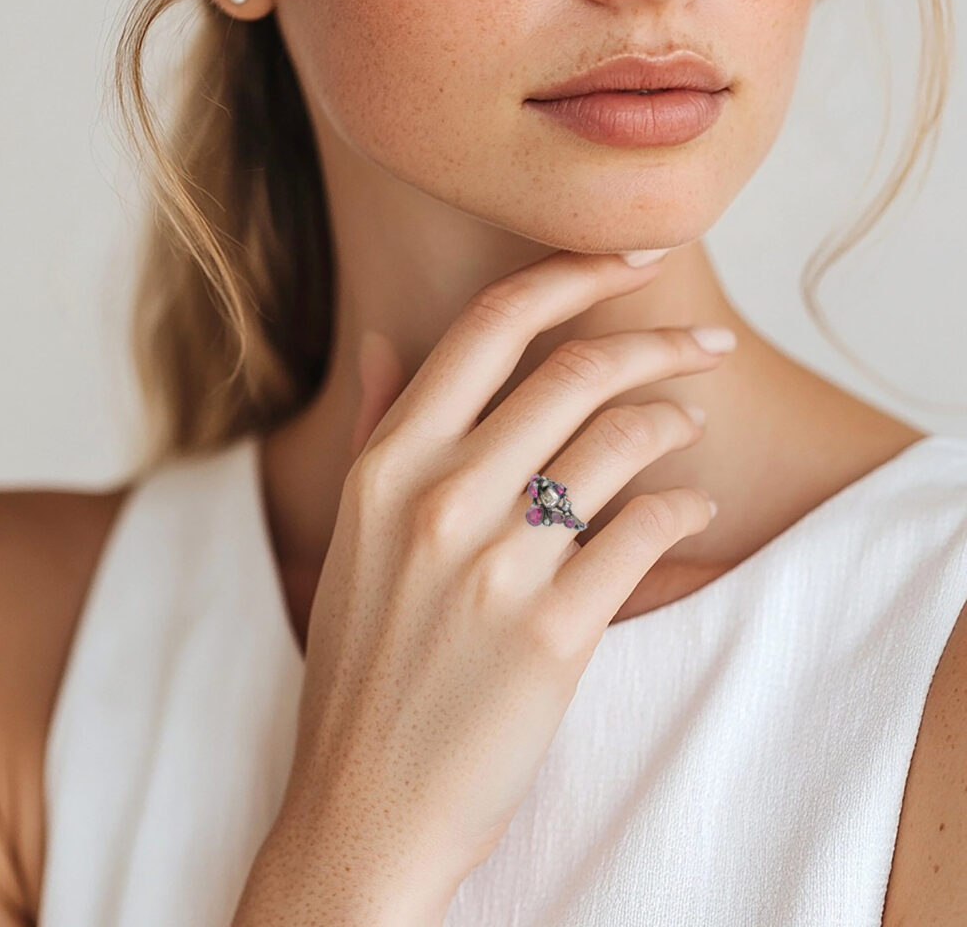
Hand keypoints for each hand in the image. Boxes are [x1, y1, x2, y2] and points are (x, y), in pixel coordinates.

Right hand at [270, 249, 729, 919]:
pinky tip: (693, 508)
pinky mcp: (552, 633)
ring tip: (691, 427)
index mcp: (386, 464)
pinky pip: (647, 532)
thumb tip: (386, 339)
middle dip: (659, 343)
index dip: (573, 273)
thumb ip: (376, 427)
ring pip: (622, 441)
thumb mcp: (352, 533)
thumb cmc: (362, 664)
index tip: (636, 257)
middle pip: (576, 372)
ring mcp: (495, 565)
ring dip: (676, 421)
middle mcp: (436, 498)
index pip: (491, 326)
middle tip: (708, 345)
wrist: (364, 803)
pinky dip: (685, 507)